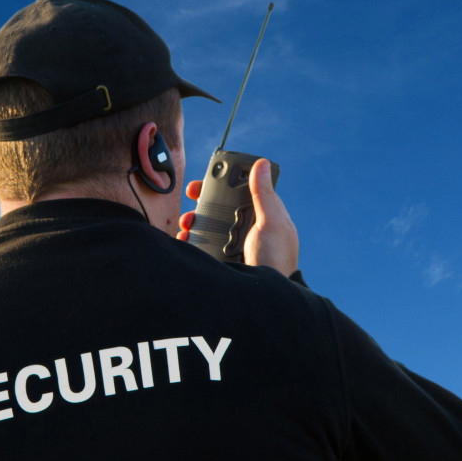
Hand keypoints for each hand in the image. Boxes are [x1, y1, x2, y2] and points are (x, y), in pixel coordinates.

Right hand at [177, 158, 298, 275]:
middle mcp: (247, 230)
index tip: (205, 181)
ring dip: (194, 222)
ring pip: (208, 226)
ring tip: (187, 224)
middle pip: (220, 208)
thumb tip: (261, 164)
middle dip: (203, 203)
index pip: (239, 193)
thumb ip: (264, 194)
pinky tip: (184, 239)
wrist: (265, 297)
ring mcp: (233, 245)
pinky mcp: (221, 260)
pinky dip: (190, 240)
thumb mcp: (272, 223)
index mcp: (262, 217)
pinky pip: (201, 245)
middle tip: (191, 200)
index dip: (222, 185)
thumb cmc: (277, 258)